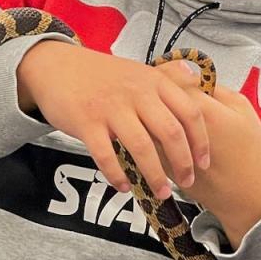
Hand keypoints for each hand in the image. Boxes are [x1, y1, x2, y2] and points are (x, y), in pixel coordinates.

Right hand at [16, 42, 209, 198]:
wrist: (56, 66)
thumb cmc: (102, 75)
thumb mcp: (138, 70)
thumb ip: (166, 77)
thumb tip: (196, 77)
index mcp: (154, 82)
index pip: (190, 113)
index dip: (201, 142)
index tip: (204, 164)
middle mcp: (136, 93)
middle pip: (170, 133)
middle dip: (183, 164)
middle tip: (187, 184)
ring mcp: (110, 107)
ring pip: (141, 147)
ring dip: (155, 175)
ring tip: (161, 193)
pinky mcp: (86, 122)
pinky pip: (105, 155)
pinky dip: (117, 175)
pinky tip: (124, 186)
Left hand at [162, 84, 260, 246]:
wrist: (249, 194)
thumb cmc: (251, 150)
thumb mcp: (242, 109)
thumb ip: (214, 88)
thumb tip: (191, 73)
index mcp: (203, 113)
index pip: (174, 81)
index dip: (169, 70)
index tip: (171, 67)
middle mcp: (181, 133)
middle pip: (154, 102)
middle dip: (152, 90)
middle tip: (156, 83)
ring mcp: (169, 152)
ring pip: (146, 125)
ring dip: (146, 113)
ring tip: (153, 104)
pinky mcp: (165, 169)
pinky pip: (148, 146)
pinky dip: (146, 134)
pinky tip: (155, 128)